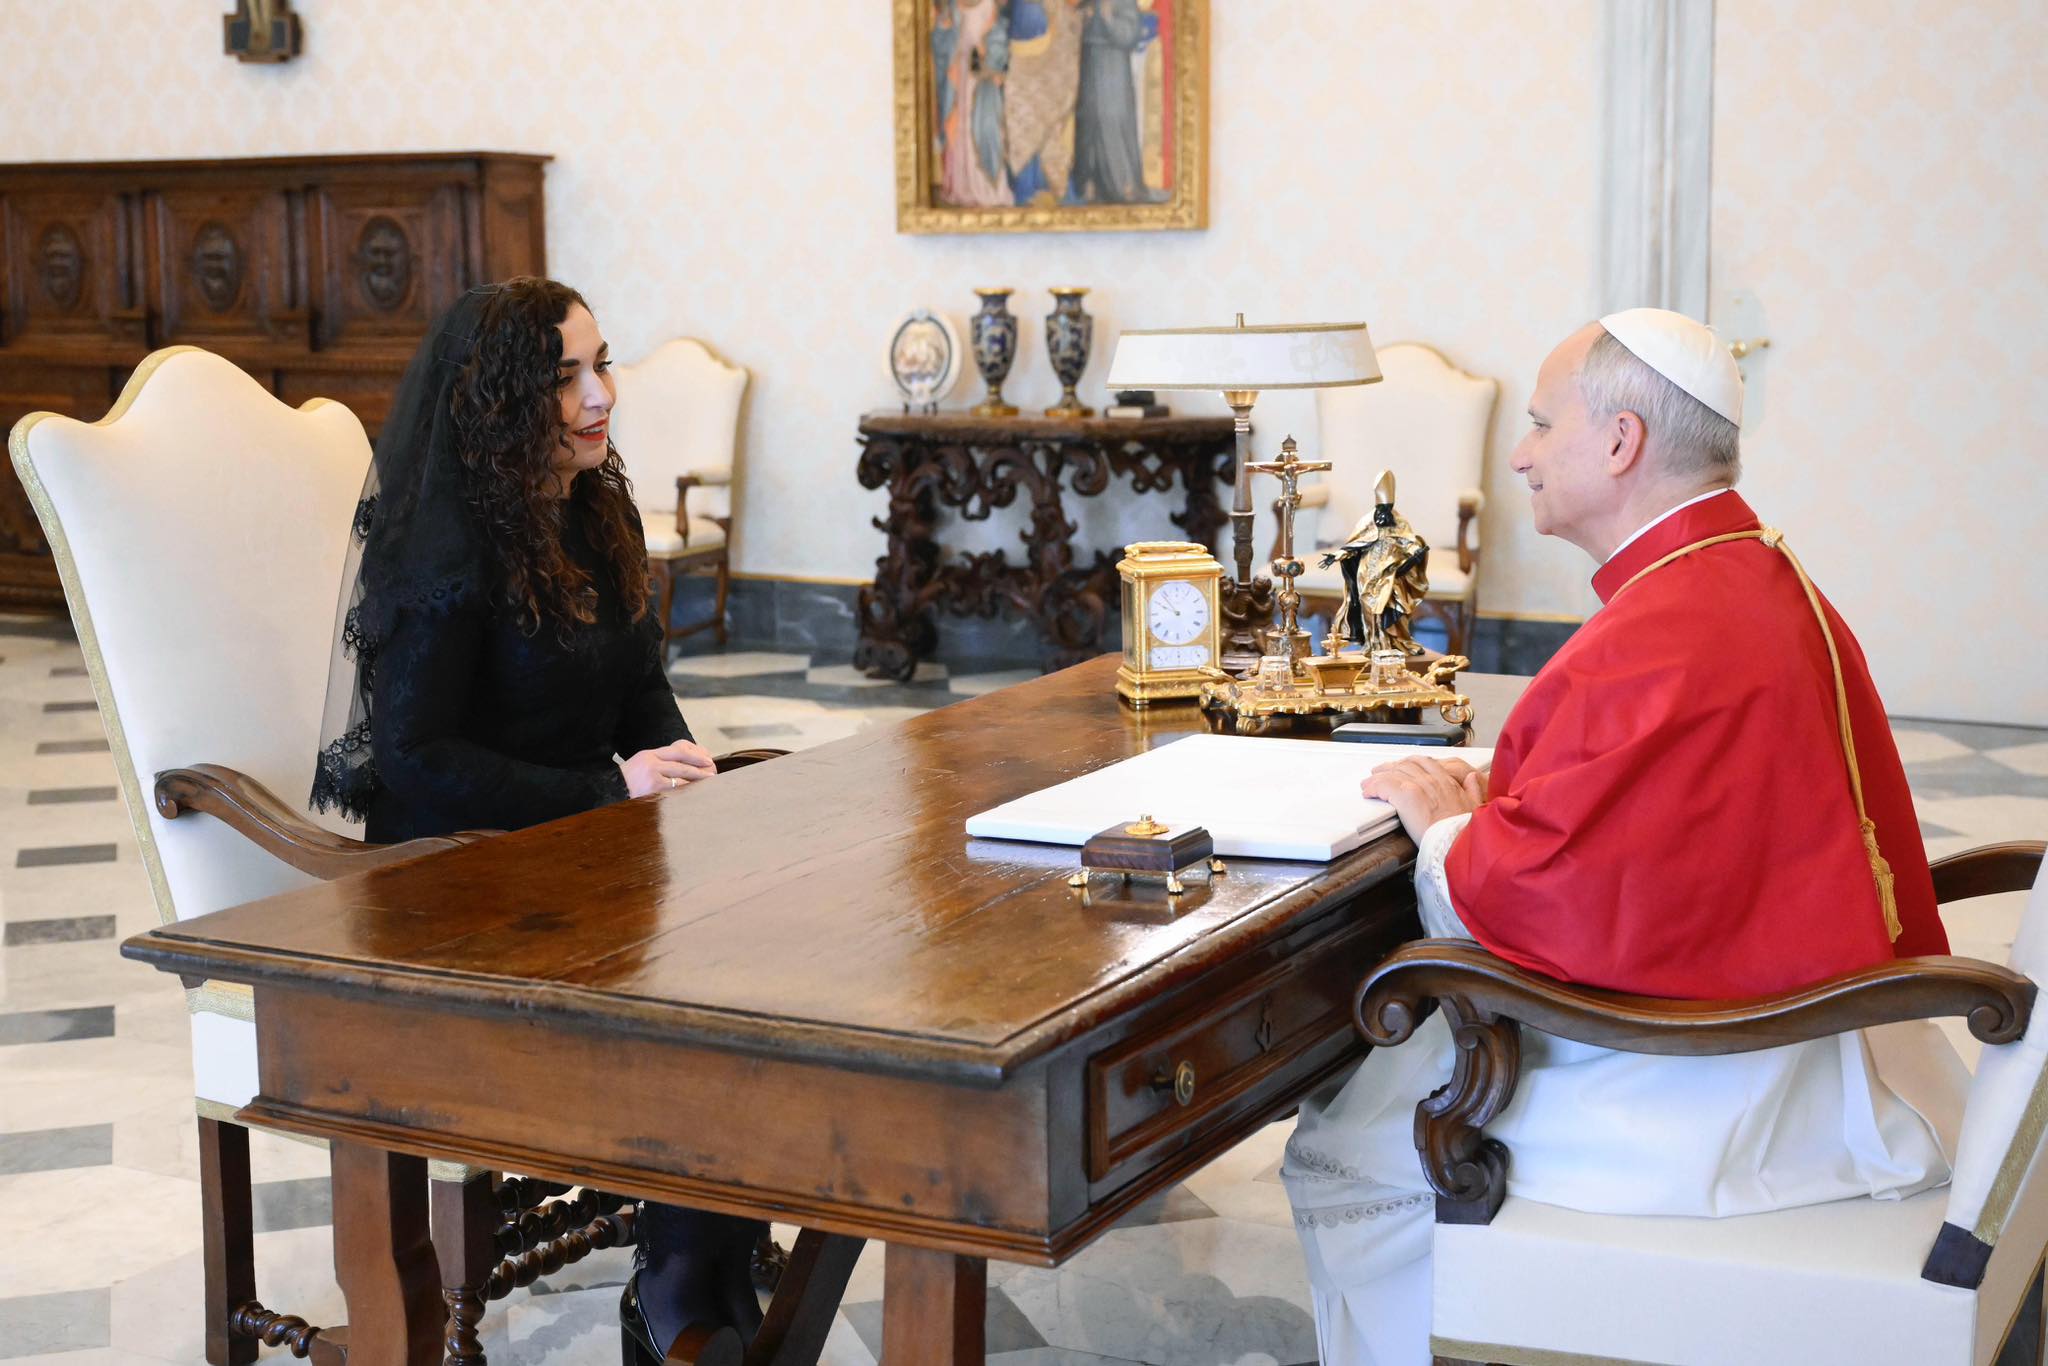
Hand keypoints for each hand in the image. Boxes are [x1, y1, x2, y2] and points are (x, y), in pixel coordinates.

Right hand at [619, 740, 716, 797]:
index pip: (677, 750)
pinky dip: (687, 791)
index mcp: (649, 754)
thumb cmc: (628, 781)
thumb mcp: (641, 764)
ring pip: (681, 777)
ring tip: (707, 783)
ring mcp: (652, 776)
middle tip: (712, 773)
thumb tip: (685, 765)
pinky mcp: (653, 789)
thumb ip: (660, 762)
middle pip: (682, 764)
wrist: (610, 791)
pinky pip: (675, 789)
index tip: (707, 759)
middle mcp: (651, 763)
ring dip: (696, 781)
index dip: (695, 755)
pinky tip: (695, 793)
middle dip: (699, 769)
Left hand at [1360, 756, 1486, 842]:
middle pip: (1406, 765)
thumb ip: (1474, 790)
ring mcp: (1419, 786)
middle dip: (1391, 767)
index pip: (1426, 763)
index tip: (1403, 766)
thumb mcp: (1476, 806)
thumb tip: (1473, 777)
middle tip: (1381, 772)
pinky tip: (1368, 792)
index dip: (1411, 763)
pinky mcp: (1406, 797)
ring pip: (1393, 773)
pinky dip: (1373, 787)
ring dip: (1378, 777)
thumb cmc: (1467, 830)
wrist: (1460, 842)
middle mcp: (1433, 780)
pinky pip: (1384, 785)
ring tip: (1368, 783)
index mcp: (1448, 782)